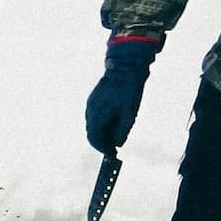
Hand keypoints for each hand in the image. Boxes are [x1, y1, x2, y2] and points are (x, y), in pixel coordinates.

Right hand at [86, 37, 158, 154]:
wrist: (126, 66)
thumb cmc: (129, 89)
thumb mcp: (130, 113)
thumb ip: (123, 131)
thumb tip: (118, 144)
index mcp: (97, 115)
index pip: (94, 138)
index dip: (102, 148)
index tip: (111, 153)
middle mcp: (90, 111)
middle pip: (92, 132)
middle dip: (102, 141)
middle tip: (114, 146)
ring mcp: (90, 104)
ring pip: (93, 124)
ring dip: (102, 132)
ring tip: (115, 134)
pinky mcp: (94, 99)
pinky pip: (95, 116)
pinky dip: (102, 123)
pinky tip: (113, 122)